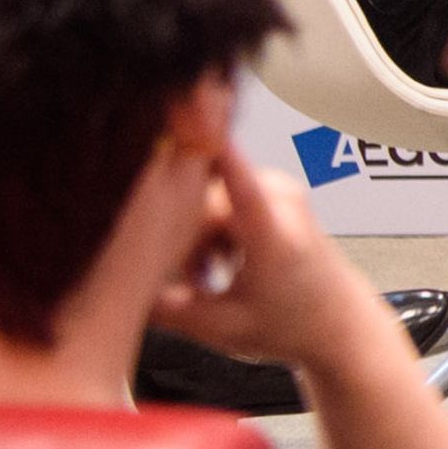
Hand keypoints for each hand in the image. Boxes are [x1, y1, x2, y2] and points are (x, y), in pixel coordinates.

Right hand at [151, 143, 404, 377]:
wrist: (336, 321)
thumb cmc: (292, 325)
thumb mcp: (219, 329)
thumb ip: (162, 310)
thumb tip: (111, 289)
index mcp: (273, 234)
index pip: (236, 180)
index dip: (206, 151)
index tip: (179, 119)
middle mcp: (279, 200)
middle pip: (196, 200)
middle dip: (175, 240)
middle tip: (185, 282)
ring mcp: (277, 187)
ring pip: (201, 199)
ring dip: (190, 238)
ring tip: (207, 279)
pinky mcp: (271, 186)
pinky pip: (217, 196)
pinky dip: (206, 231)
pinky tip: (216, 265)